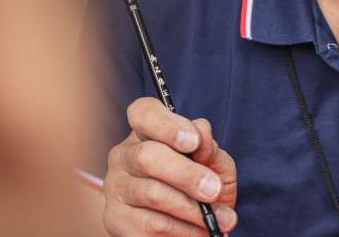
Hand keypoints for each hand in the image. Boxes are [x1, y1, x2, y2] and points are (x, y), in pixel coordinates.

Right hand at [103, 97, 237, 235]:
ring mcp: (115, 188)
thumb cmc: (199, 182)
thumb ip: (209, 147)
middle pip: (147, 157)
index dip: (168, 125)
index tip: (194, 142)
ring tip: (222, 219)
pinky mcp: (116, 220)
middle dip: (188, 175)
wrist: (182, 222)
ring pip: (153, 194)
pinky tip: (202, 231)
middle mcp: (123, 156)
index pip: (143, 113)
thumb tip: (201, 130)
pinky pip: (152, 226)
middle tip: (215, 190)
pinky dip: (185, 230)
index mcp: (145, 131)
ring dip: (194, 209)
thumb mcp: (213, 161)